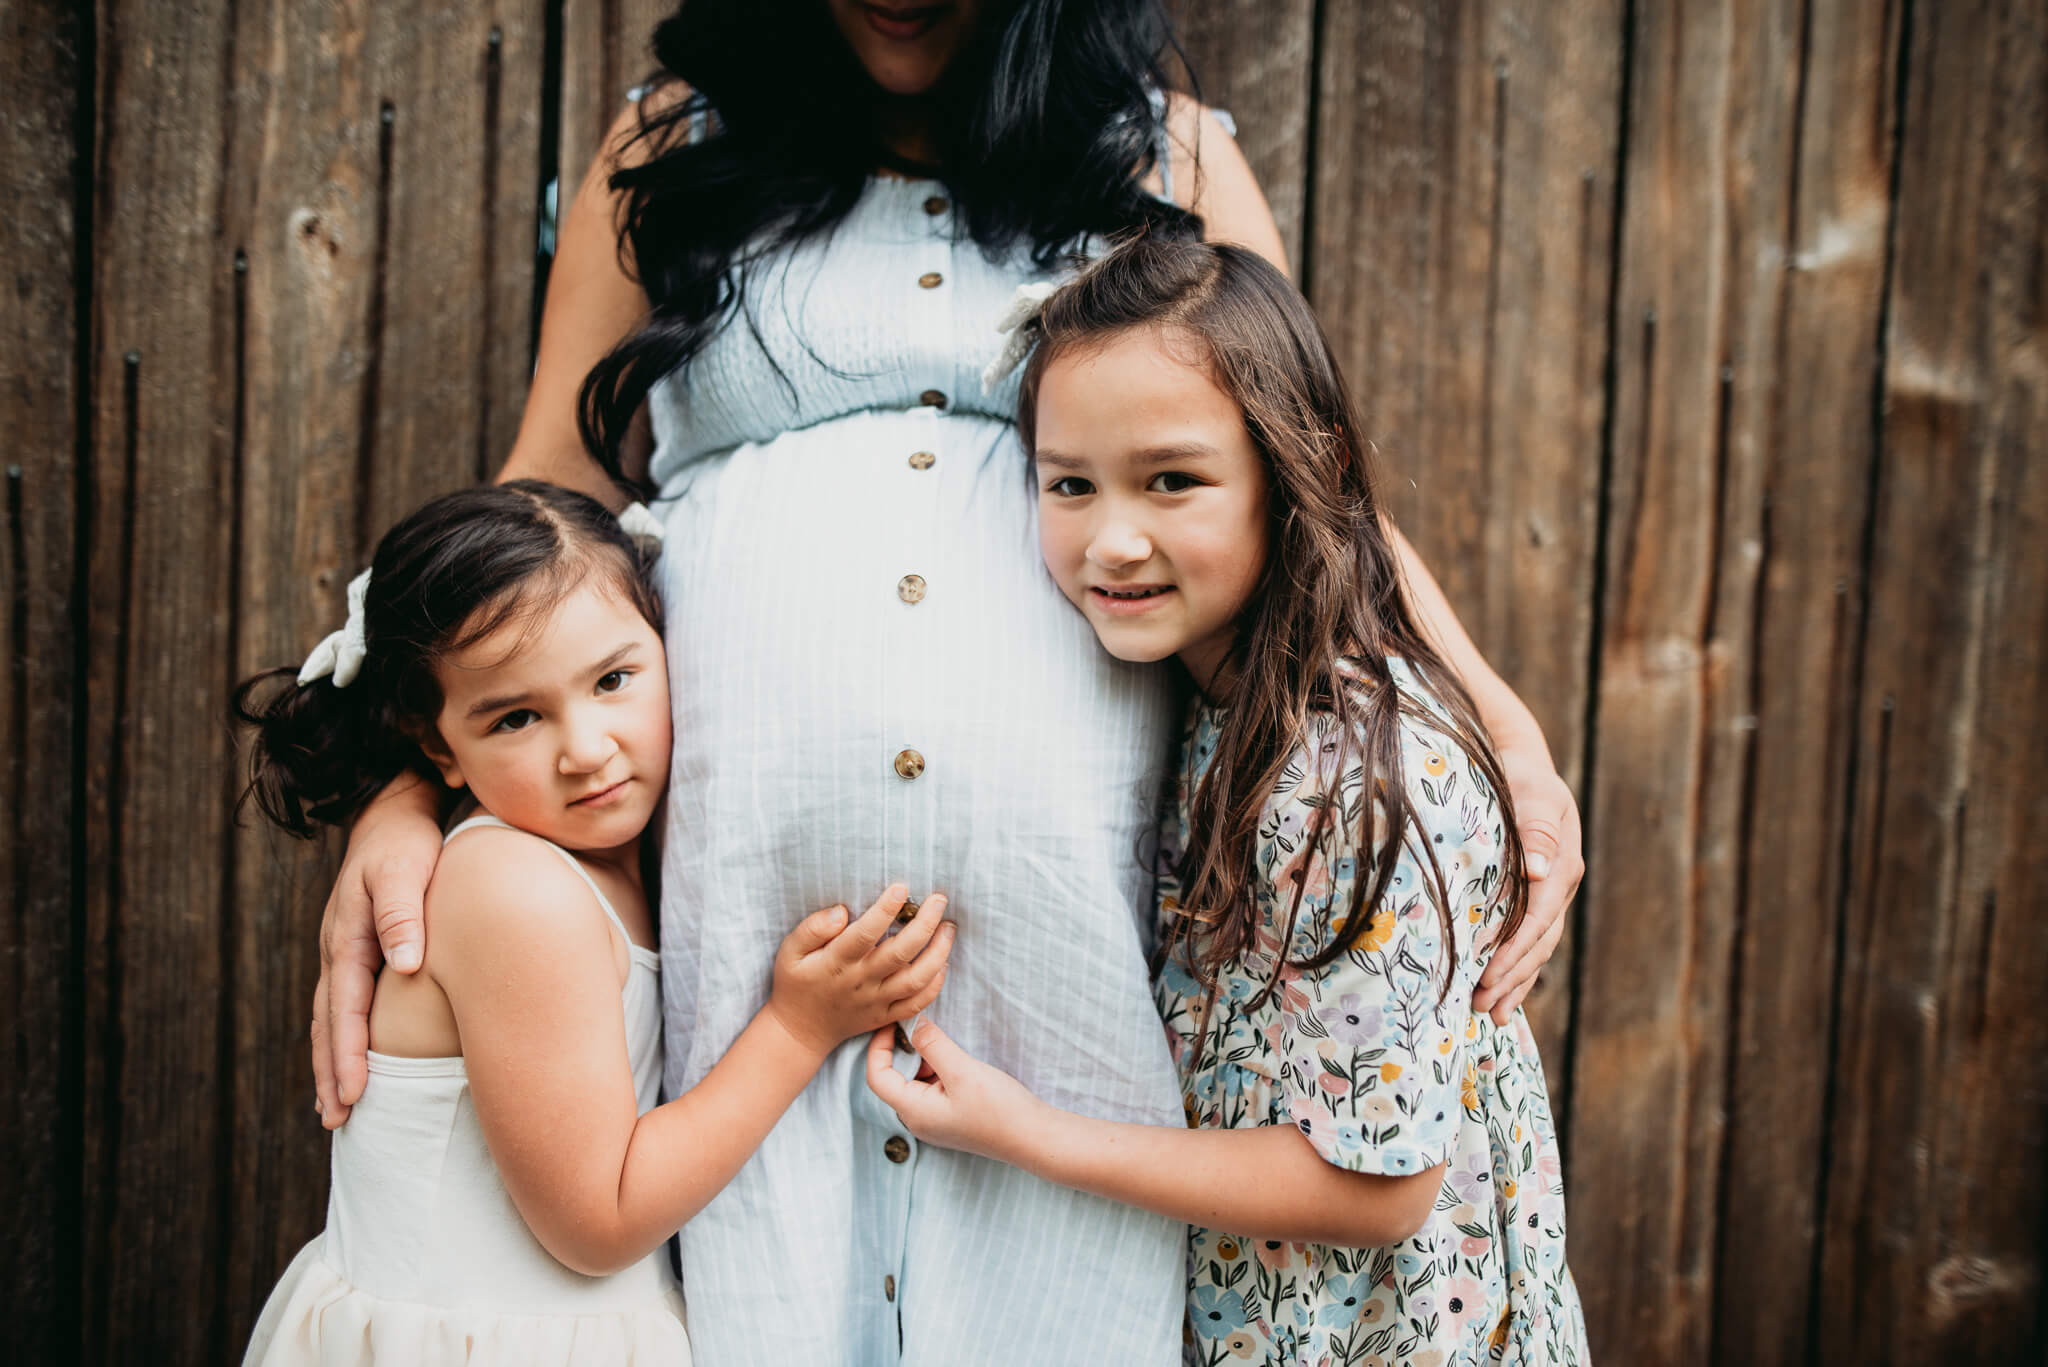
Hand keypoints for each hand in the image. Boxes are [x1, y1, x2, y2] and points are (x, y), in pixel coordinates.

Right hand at [313, 778, 442, 1127]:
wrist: (394, 813)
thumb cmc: (406, 841)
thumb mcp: (405, 868)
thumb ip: (403, 914)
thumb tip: (406, 965)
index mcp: (347, 937)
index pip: (346, 1008)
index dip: (348, 1053)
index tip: (351, 1094)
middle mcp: (338, 949)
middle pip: (329, 1022)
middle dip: (330, 1071)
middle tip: (336, 1119)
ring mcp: (344, 951)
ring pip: (332, 1017)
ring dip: (332, 1061)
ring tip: (335, 1107)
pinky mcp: (358, 950)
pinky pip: (345, 1004)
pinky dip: (343, 1036)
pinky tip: (350, 1058)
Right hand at [764, 885, 954, 1058]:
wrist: (800, 1030)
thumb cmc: (796, 982)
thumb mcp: (790, 951)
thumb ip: (812, 929)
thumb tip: (841, 911)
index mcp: (836, 962)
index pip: (865, 933)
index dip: (885, 909)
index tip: (902, 887)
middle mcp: (860, 981)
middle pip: (900, 953)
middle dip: (925, 924)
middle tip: (939, 900)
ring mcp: (876, 1001)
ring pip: (915, 979)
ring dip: (938, 952)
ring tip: (948, 928)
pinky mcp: (886, 1016)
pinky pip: (917, 1004)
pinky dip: (935, 985)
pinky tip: (943, 963)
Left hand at [864, 1019, 1049, 1166]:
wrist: (1034, 1138)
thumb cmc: (999, 1109)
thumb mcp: (962, 1070)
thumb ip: (933, 1045)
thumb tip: (912, 1024)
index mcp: (913, 1111)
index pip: (877, 1076)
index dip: (879, 1047)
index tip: (894, 1023)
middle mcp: (918, 1120)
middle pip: (895, 1078)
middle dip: (906, 1050)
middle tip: (925, 1027)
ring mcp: (935, 1121)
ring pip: (915, 1082)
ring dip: (925, 1059)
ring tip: (947, 1045)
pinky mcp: (951, 1118)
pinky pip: (932, 1089)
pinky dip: (938, 1069)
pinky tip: (957, 1061)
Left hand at [1475, 748, 1582, 1023]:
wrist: (1522, 765)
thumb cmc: (1521, 776)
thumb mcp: (1533, 793)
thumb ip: (1535, 828)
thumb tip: (1535, 869)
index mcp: (1561, 865)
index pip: (1538, 918)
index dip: (1514, 950)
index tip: (1488, 975)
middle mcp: (1559, 885)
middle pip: (1539, 942)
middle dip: (1512, 977)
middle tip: (1480, 1006)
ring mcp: (1549, 895)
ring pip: (1536, 948)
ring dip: (1514, 982)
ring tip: (1488, 1013)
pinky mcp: (1535, 898)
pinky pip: (1529, 941)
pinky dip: (1516, 970)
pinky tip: (1500, 997)